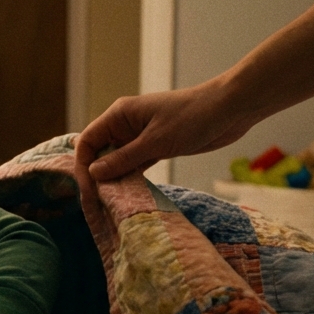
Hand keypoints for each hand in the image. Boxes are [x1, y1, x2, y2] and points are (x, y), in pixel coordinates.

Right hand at [73, 75, 257, 193]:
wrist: (229, 109)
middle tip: (98, 204)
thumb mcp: (156, 142)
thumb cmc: (193, 118)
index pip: (88, 141)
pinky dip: (130, 178)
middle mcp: (126, 124)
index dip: (83, 166)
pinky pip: (135, 164)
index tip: (89, 191)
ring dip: (114, 180)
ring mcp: (141, 136)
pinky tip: (129, 195)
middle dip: (96, 176)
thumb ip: (124, 159)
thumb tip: (94, 173)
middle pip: (99, 152)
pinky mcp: (156, 147)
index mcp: (120, 115)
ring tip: (111, 204)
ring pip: (117, 160)